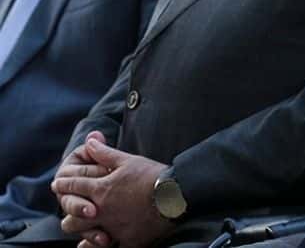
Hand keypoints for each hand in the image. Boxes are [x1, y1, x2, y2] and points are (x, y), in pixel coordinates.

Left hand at [51, 138, 173, 247]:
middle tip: (68, 206)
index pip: (74, 185)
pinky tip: (100, 244)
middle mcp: (102, 209)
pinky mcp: (126, 238)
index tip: (57, 184)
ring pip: (83, 231)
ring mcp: (112, 226)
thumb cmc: (152, 175)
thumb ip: (105, 153)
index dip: (64, 183)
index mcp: (101, 188)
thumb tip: (90, 141)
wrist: (174, 195)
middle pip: (72, 212)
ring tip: (80, 227)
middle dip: (68, 208)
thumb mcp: (128, 160)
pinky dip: (99, 246)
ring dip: (79, 228)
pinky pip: (106, 247)